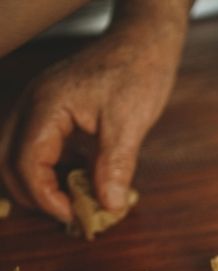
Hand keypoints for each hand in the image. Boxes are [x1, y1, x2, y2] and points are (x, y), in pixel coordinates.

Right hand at [0, 1, 187, 222]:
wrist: (142, 46)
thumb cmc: (136, 75)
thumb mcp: (130, 123)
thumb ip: (115, 165)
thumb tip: (108, 206)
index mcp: (45, 107)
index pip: (25, 164)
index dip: (45, 198)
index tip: (74, 215)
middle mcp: (32, 108)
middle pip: (7, 164)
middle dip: (34, 196)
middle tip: (70, 213)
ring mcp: (39, 113)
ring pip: (17, 158)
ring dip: (39, 186)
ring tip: (74, 202)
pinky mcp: (52, 120)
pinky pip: (38, 153)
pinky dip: (52, 175)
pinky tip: (80, 184)